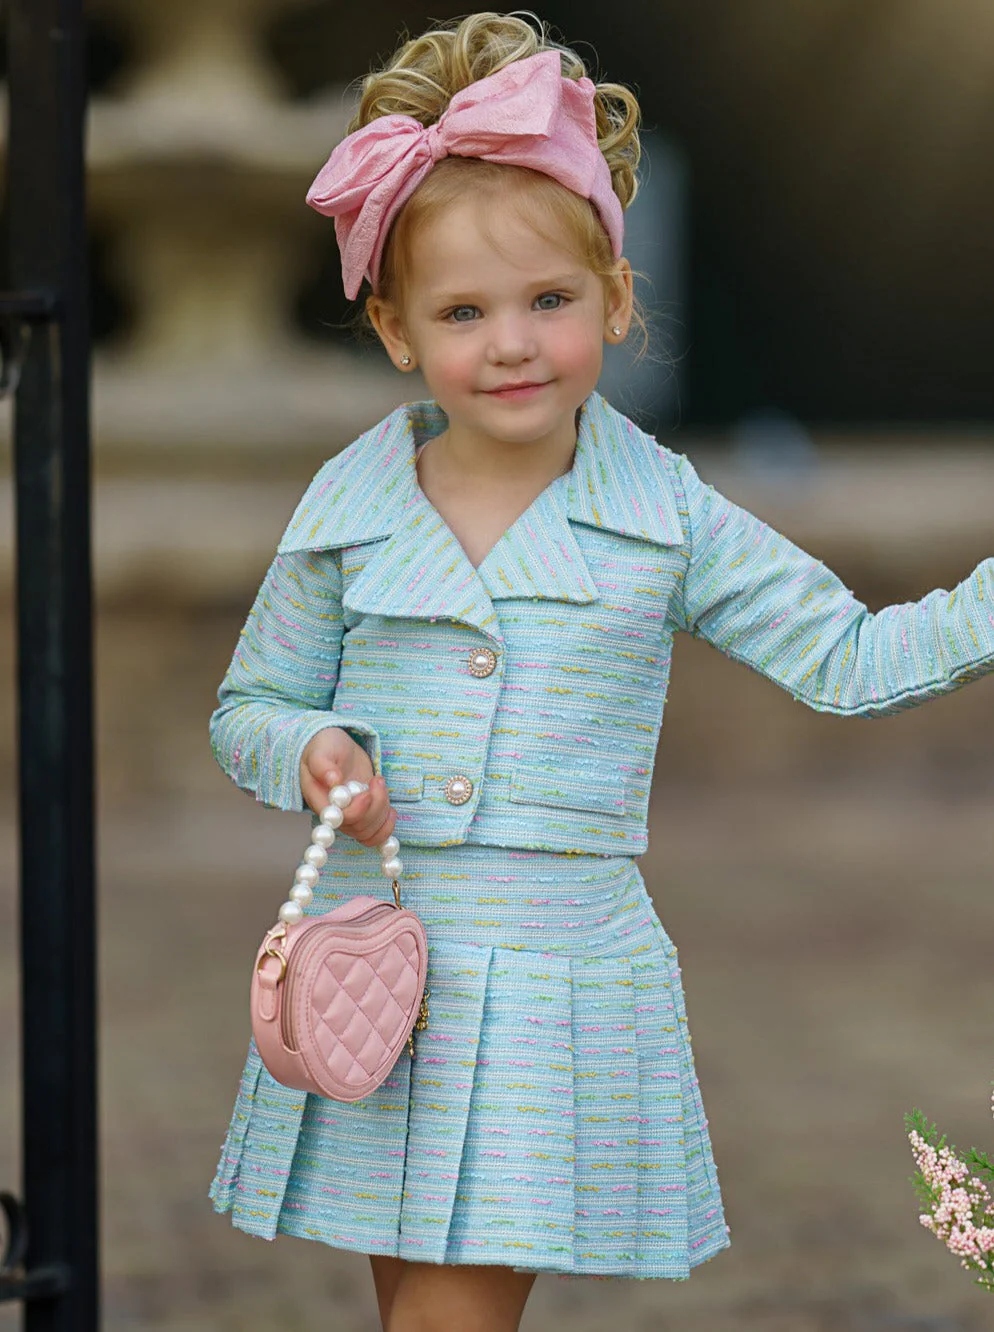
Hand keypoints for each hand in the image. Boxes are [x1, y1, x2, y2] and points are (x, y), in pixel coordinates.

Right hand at [299, 727, 396, 848]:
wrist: (334, 748)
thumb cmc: (324, 749)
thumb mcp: (320, 751)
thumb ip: (322, 765)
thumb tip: (333, 780)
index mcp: (320, 801)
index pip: (339, 818)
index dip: (357, 811)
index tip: (366, 792)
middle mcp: (335, 814)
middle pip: (358, 827)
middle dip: (375, 806)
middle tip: (377, 780)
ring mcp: (351, 815)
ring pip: (369, 831)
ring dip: (383, 811)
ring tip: (379, 783)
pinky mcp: (365, 813)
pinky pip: (376, 834)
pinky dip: (387, 827)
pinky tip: (391, 810)